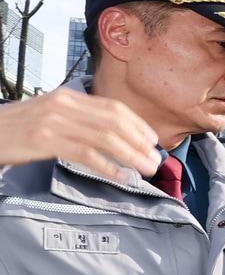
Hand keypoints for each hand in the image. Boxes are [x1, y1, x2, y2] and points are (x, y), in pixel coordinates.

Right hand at [0, 88, 159, 177]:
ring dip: (131, 156)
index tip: (153, 141)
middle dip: (139, 142)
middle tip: (155, 159)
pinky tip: (121, 176)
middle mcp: (63, 105)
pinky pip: (85, 154)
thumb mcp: (50, 115)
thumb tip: (113, 135)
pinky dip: (108, 167)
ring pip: (104, 138)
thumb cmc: (19, 128)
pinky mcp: (44, 140)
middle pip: (113, 122)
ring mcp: (53, 122)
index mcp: (67, 97)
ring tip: (146, 169)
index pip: (113, 107)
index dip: (137, 125)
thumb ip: (78, 120)